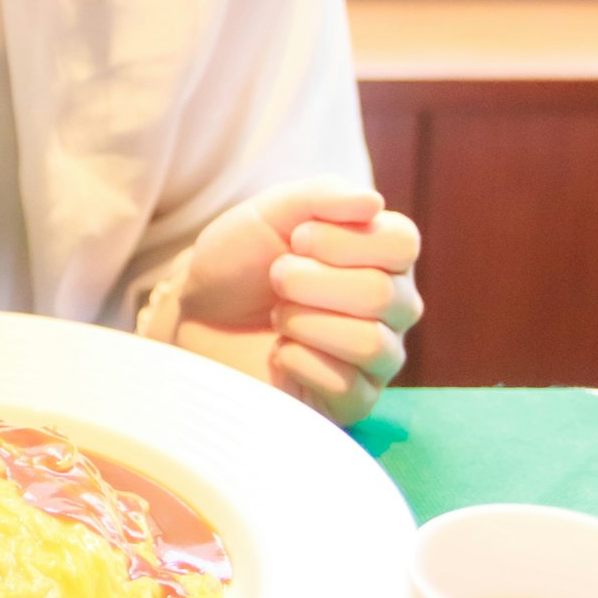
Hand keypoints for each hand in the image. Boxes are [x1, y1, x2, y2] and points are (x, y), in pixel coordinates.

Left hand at [169, 179, 423, 424]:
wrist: (195, 315)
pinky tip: (279, 351)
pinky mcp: (353, 401)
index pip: (402, 244)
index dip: (343, 240)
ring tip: (277, 316)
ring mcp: (378, 357)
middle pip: (383, 295)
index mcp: (382, 256)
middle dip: (310, 281)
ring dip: (304, 321)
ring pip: (371, 344)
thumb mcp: (268, 213)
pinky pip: (347, 387)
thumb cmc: (238, 261)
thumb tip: (372, 202)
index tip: (297, 237)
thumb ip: (320, 197)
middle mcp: (393, 306)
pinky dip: (297, 361)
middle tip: (277, 278)